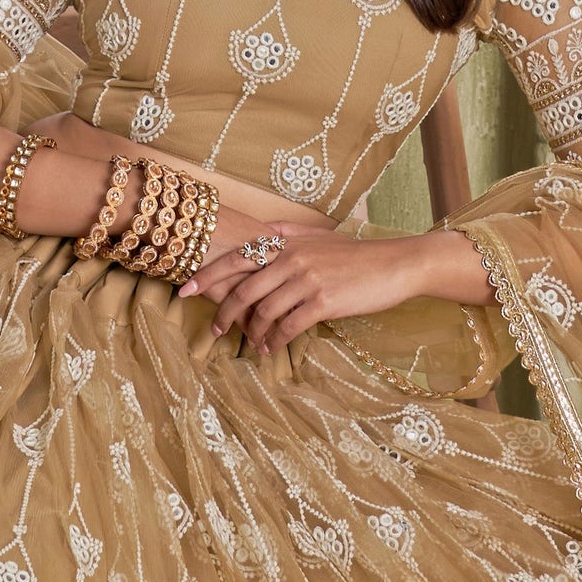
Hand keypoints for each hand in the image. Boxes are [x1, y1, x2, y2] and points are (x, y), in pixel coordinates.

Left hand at [180, 227, 440, 354]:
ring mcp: (306, 280)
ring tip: (252, 344)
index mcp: (286, 242)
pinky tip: (271, 348)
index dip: (207, 276)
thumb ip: (288, 234)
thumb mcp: (319, 237)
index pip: (236, 258)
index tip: (186, 291)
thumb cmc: (356, 255)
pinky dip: (274, 341)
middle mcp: (291, 258)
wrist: (395, 264)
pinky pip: (287, 326)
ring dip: (252, 333)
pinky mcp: (322, 302)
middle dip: (225, 313)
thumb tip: (263, 235)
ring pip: (263, 312)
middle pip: (243, 290)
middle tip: (216, 330)